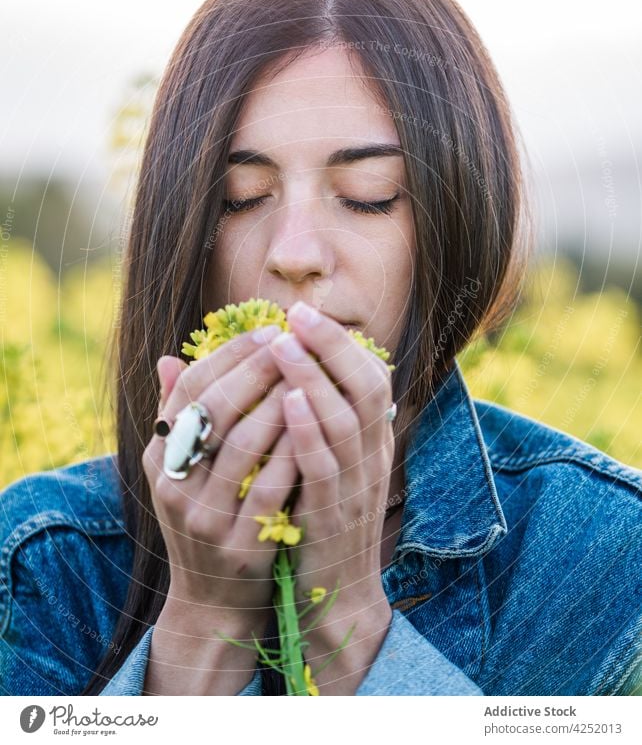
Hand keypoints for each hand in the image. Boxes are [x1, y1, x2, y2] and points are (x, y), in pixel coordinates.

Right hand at [143, 327, 298, 638]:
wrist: (212, 601)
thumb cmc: (206, 516)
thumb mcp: (182, 470)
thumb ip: (179, 415)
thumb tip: (167, 357)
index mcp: (160, 458)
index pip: (188, 390)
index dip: (228, 356)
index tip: (267, 330)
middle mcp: (173, 485)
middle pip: (214, 409)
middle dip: (256, 369)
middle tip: (292, 341)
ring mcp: (204, 518)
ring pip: (244, 444)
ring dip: (280, 402)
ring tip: (309, 373)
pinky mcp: (239, 547)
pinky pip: (271, 487)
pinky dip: (294, 451)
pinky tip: (319, 425)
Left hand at [267, 303, 394, 692]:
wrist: (338, 598)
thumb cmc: (325, 521)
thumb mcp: (329, 466)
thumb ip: (318, 422)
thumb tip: (294, 374)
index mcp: (372, 442)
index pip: (372, 379)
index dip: (343, 344)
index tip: (308, 314)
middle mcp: (372, 457)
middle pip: (365, 387)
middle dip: (331, 346)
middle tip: (298, 312)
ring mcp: (356, 488)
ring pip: (346, 421)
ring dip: (314, 379)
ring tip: (283, 344)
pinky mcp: (332, 518)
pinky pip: (325, 469)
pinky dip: (309, 433)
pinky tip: (288, 404)